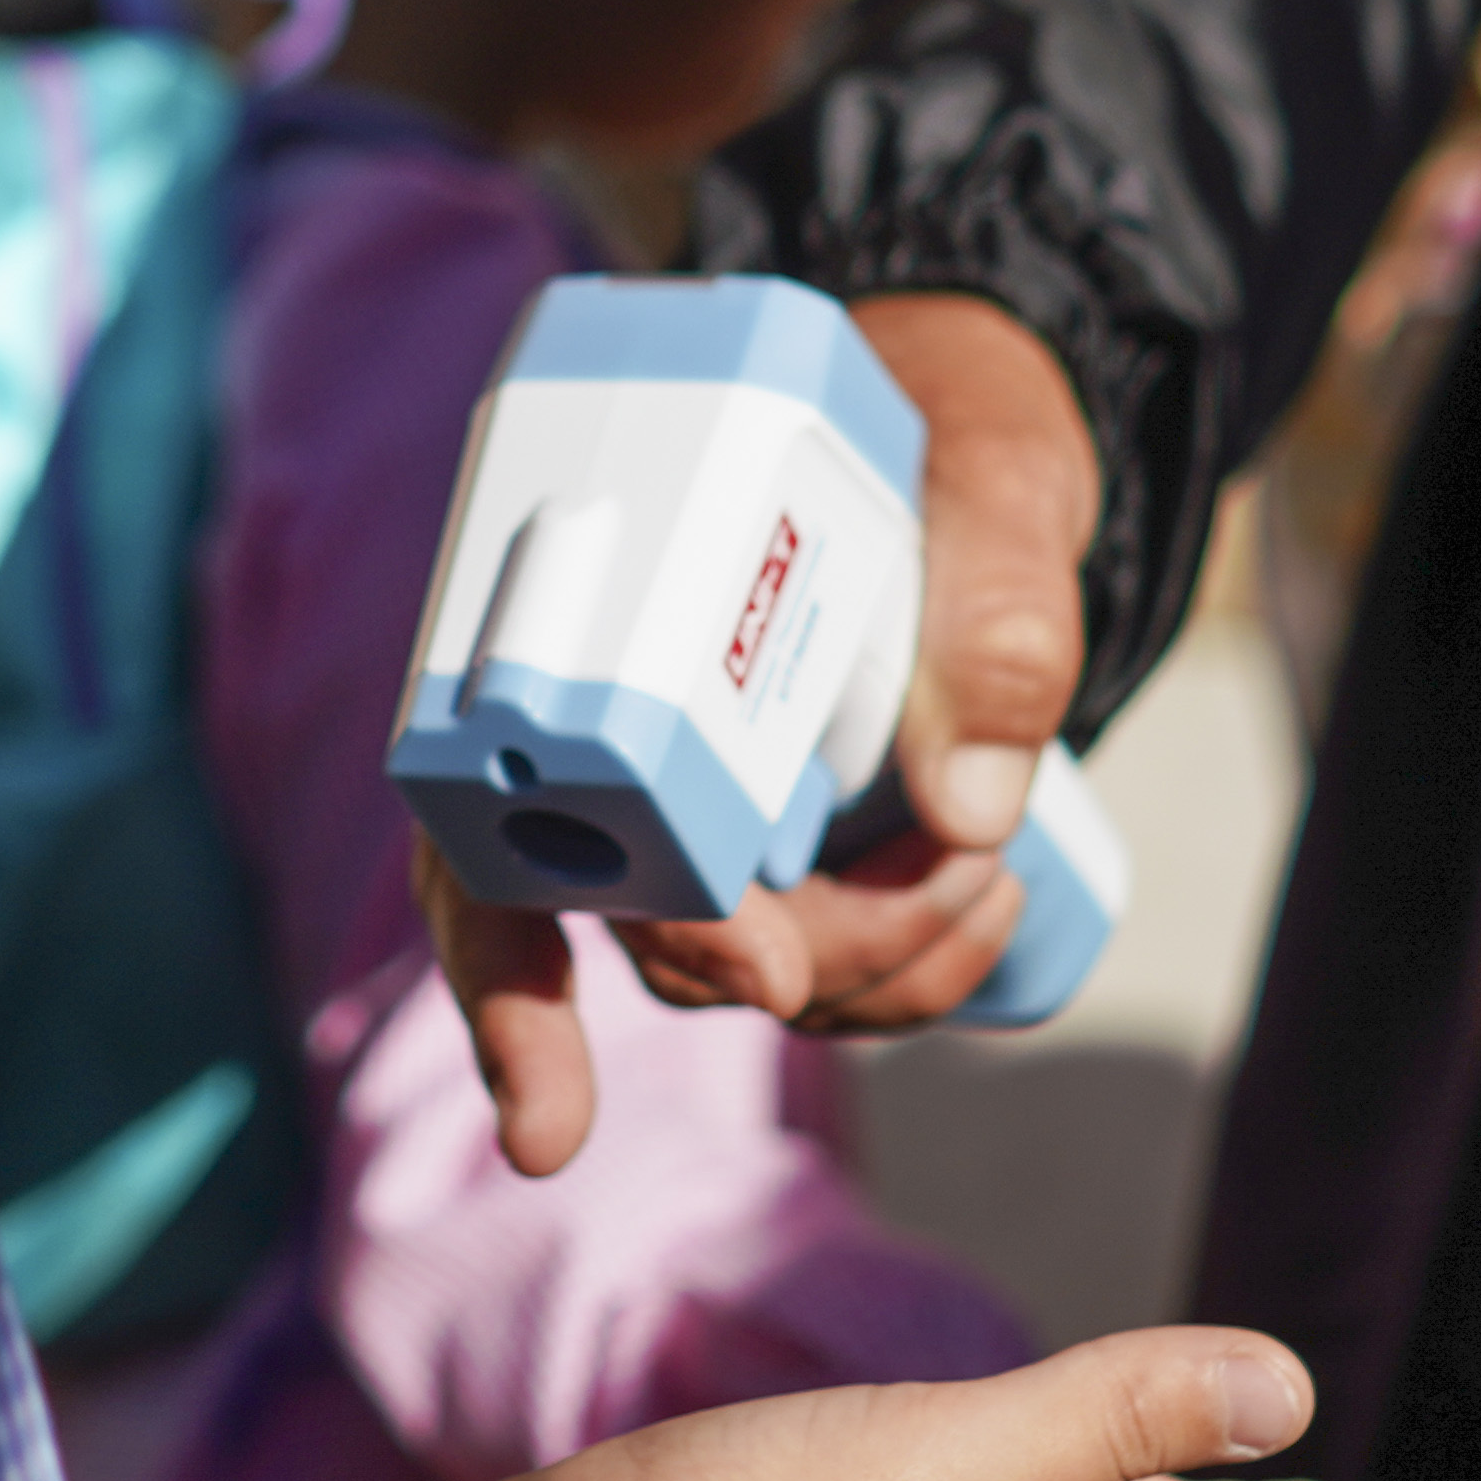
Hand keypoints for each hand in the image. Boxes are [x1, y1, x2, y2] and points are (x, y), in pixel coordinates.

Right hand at [427, 294, 1105, 1174]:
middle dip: (745, 968)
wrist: (982, 423)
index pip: (483, 838)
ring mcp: (714, 811)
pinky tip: (992, 903)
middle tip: (882, 929)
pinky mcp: (803, 850)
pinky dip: (910, 976)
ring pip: (737, 971)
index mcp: (592, 635)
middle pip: (625, 933)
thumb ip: (997, 598)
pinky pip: (829, 974)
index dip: (517, 978)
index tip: (607, 1063)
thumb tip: (970, 805)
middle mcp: (626, 745)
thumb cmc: (948, 416)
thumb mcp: (995, 466)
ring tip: (989, 866)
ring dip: (865, 970)